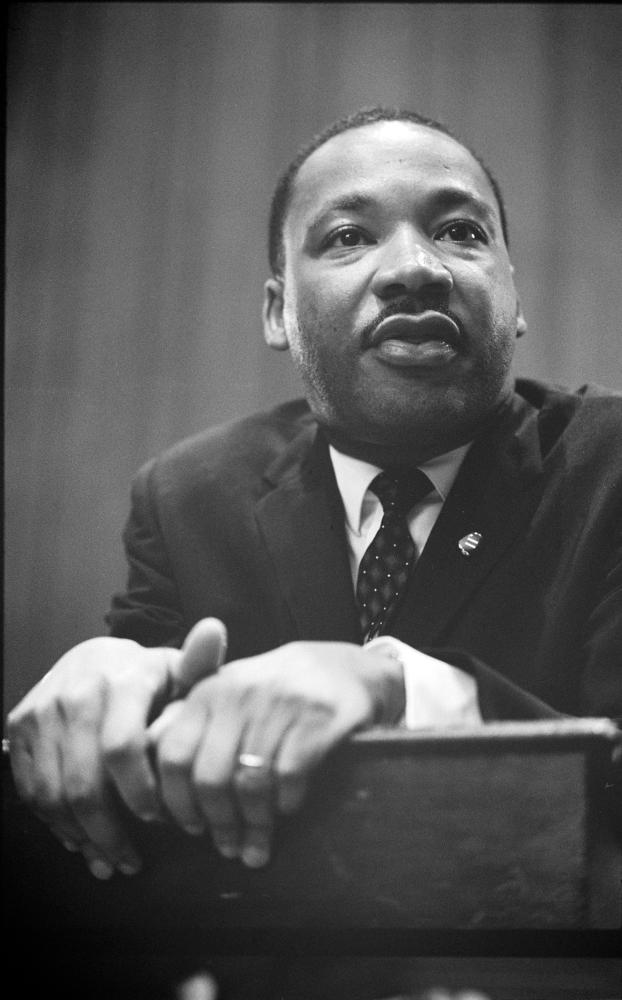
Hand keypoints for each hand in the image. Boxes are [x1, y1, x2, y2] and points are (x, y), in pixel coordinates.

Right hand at [7, 618, 227, 878]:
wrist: (92, 658)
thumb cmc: (148, 677)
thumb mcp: (178, 671)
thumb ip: (200, 665)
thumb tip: (215, 630)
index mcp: (122, 680)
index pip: (122, 748)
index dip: (138, 792)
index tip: (158, 819)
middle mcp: (76, 693)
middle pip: (84, 782)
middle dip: (109, 831)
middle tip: (131, 860)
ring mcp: (43, 711)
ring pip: (53, 792)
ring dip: (81, 835)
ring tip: (107, 858)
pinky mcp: (20, 726)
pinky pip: (31, 788)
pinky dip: (54, 822)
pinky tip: (79, 839)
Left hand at [149, 640, 404, 867]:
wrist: (341, 666)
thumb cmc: (273, 690)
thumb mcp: (227, 694)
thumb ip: (189, 724)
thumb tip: (150, 771)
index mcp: (209, 692)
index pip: (173, 756)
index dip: (175, 801)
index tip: (188, 827)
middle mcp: (239, 695)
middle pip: (209, 778)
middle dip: (216, 823)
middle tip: (225, 847)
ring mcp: (280, 706)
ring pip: (250, 784)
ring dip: (252, 825)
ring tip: (255, 847)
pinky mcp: (318, 720)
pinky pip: (289, 778)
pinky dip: (285, 804)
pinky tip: (287, 810)